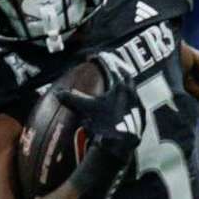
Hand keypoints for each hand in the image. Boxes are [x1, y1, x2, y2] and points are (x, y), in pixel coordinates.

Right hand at [57, 68, 143, 194]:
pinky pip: (136, 102)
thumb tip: (57, 94)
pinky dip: (129, 100)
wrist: (123, 142)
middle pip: (125, 74)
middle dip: (116, 68)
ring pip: (132, 88)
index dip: (100, 60)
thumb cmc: (106, 123)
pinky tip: (125, 105)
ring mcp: (138, 103)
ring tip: (116, 85)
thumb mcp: (87, 109)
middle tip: (109, 67)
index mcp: (119, 86)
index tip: (92, 57)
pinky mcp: (141, 114)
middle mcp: (131, 91)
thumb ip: (73, 100)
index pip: (109, 67)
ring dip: (124, 85)